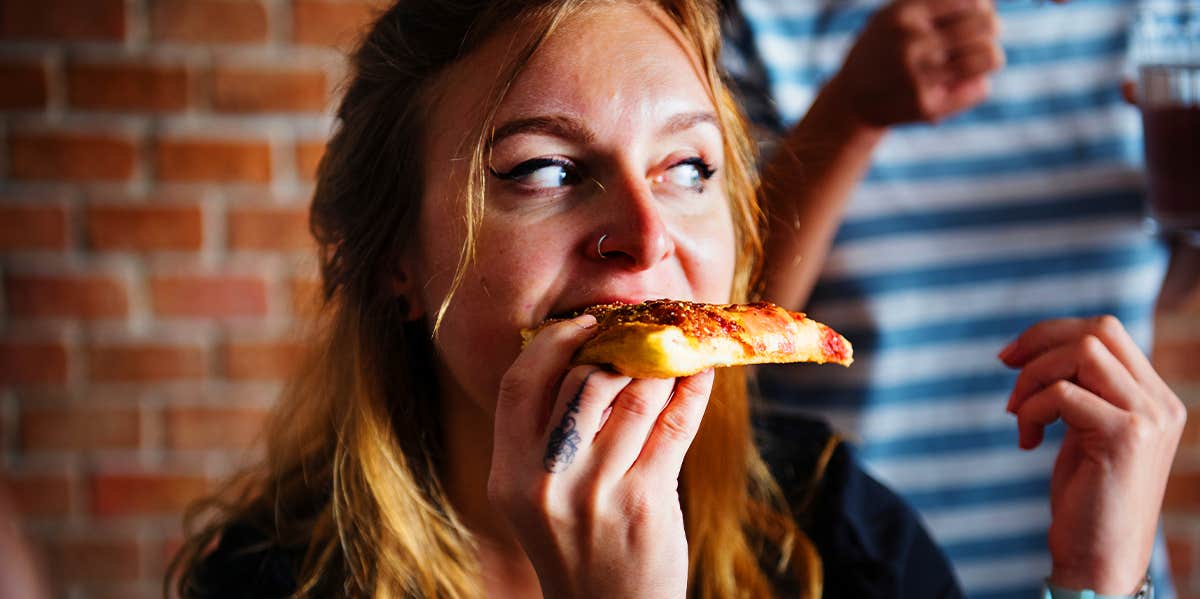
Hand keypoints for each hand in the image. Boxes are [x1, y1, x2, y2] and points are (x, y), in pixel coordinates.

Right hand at [489, 315, 714, 598]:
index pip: (520, 383)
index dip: (552, 342)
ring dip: (662, 364)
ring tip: (675, 351)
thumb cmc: (575, 545)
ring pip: (636, 394)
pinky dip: (691, 390)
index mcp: (509, 473)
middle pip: (583, 380)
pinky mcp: (646, 500)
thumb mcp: (536, 496)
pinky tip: (700, 375)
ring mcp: (597, 491)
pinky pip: (674, 423)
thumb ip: (547, 435)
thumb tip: (586, 354)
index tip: (585, 323)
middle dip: (619, 348)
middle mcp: (547, 479)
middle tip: (644, 331)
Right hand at [826, 0, 1003, 126]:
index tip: (975, 15)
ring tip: (977, 60)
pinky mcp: (926, 106)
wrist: (852, 100)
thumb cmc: (885, 49)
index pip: (970, 1)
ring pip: (990, 56)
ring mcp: (917, 76)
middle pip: (986, 24)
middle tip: (981, 37)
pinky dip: (975, 85)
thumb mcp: (897, 14)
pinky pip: (979, 88)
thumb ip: (936, 3)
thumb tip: (988, 3)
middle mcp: (909, 42)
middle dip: (991, 29)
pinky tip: (957, 85)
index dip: (982, 6)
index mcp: (903, 14)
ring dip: (990, 57)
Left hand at [1000, 316, 1185, 593]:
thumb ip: (1082, 391)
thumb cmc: (1086, 498)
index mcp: (1154, 397)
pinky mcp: (1126, 437)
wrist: (1100, 558)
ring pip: (1081, 353)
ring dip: (1032, 378)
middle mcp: (1161, 403)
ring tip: (1017, 416)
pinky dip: (1032, 410)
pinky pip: (1063, 394)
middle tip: (1005, 369)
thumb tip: (1040, 347)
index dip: (1052, 333)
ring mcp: (1148, 418)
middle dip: (1040, 341)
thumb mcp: (1087, 432)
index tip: (1012, 358)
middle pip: (1098, 331)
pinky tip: (1027, 443)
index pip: (1106, 332)